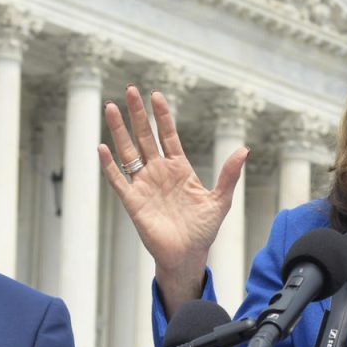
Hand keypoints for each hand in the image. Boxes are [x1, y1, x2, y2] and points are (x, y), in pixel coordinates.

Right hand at [98, 85, 248, 313]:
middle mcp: (159, 172)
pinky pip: (118, 180)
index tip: (156, 95)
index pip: (168, 135)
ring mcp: (144, 185)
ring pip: (129, 152)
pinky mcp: (133, 202)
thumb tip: (244, 150)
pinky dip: (109, 165)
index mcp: (179, 169)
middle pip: (145, 137)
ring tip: (112, 107)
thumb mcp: (220, 200)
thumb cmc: (203, 230)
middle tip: (130, 90)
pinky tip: (102, 148)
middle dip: (138, 114)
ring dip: (120, 131)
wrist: (187, 256)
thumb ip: (229, 175)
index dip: (161, 115)